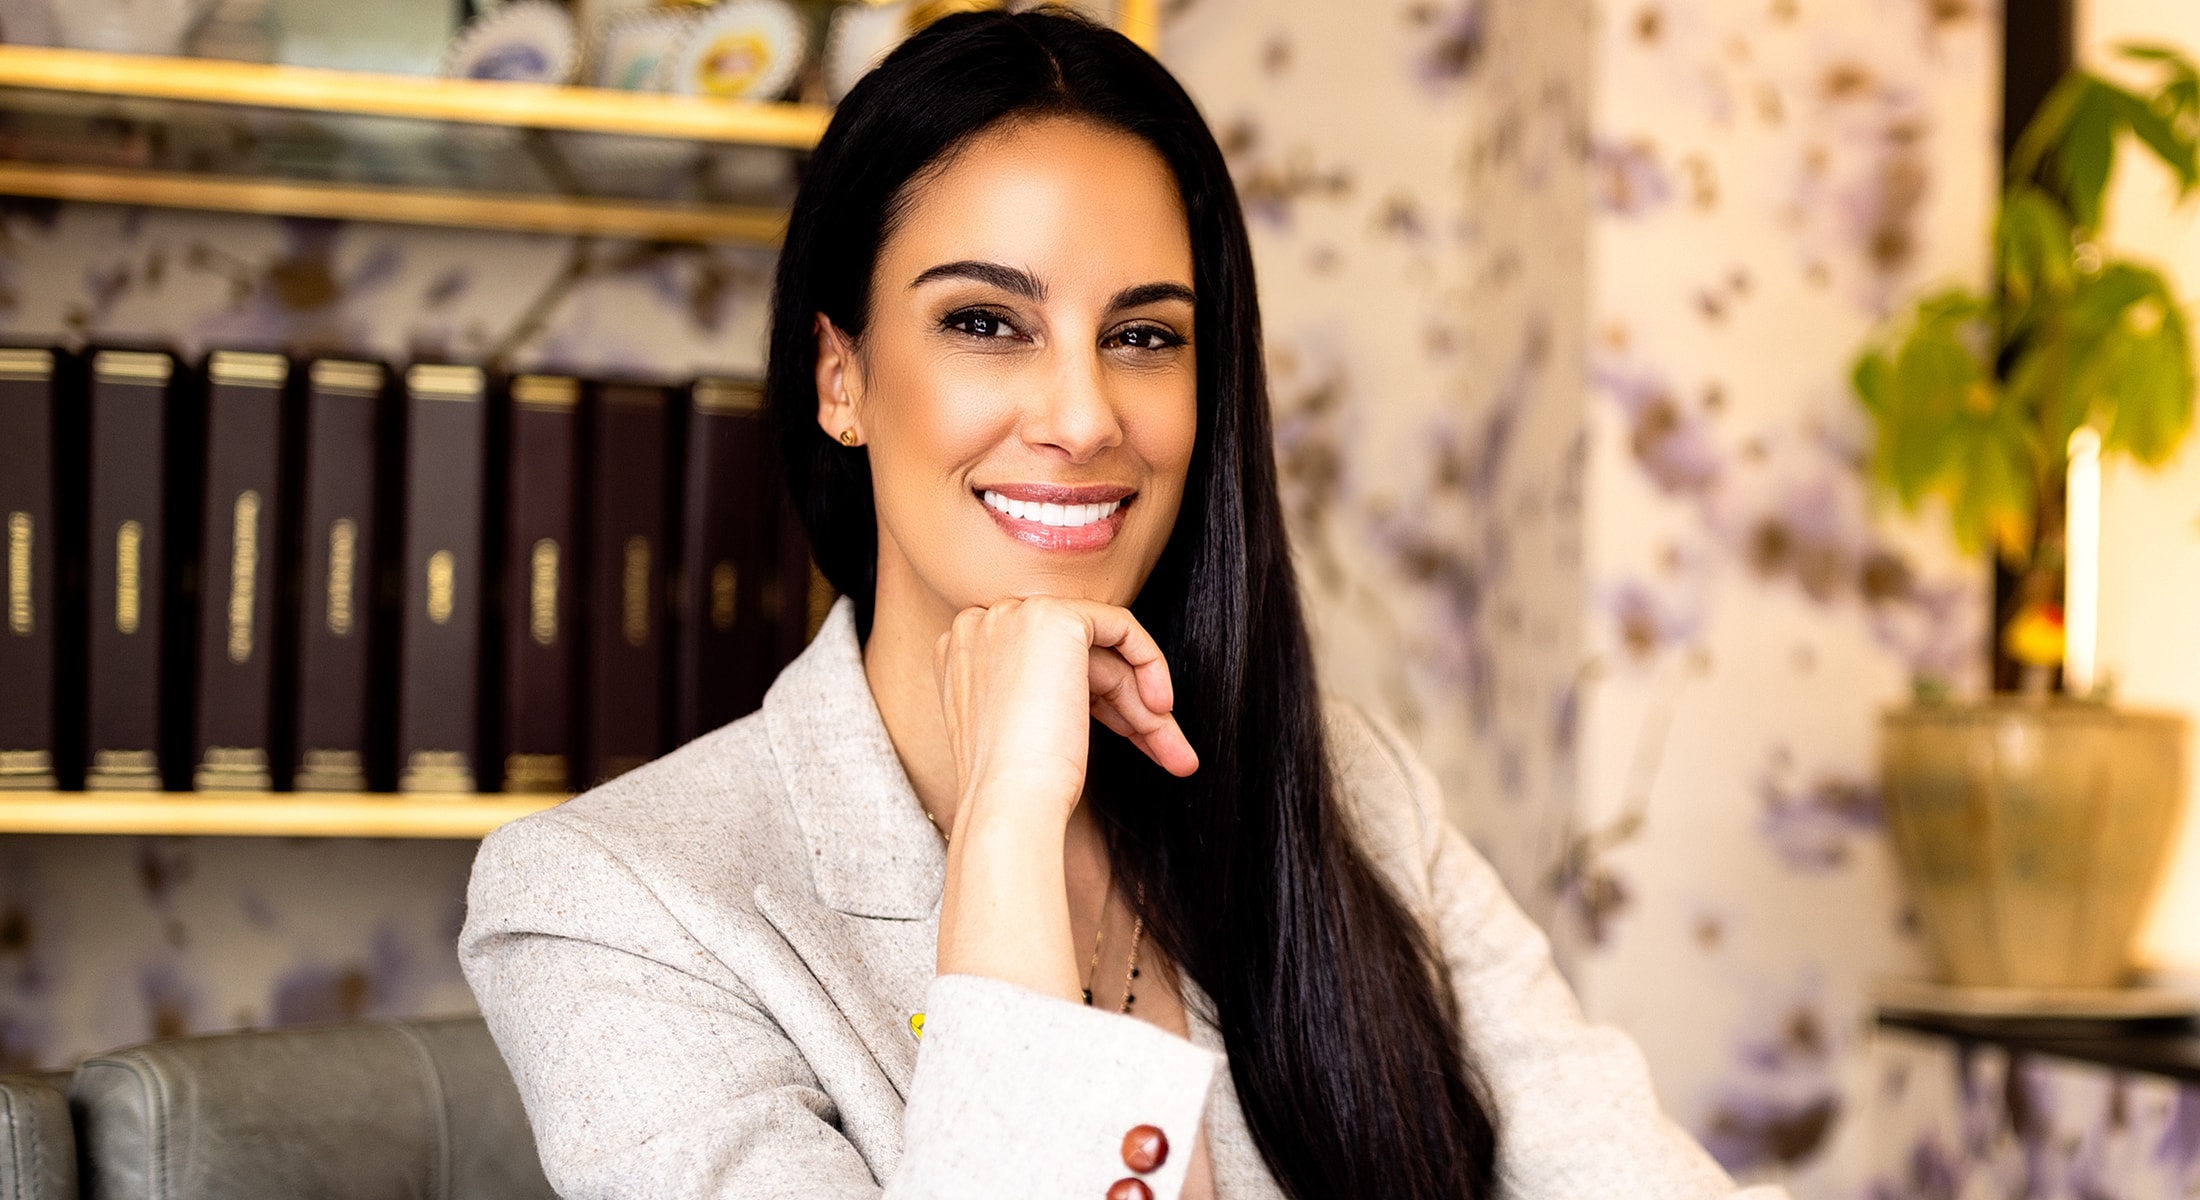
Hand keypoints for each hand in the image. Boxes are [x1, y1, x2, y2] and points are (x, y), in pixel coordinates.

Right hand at [933, 597, 1197, 828]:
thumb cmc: (1012, 788)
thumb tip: (1098, 693)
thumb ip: (1040, 694)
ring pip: (1100, 651)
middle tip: (1169, 754)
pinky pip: (1120, 626)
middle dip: (1125, 706)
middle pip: (1074, 659)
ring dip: (1142, 704)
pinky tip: (1162, 709)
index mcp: (962, 653)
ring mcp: (1012, 616)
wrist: (1008, 801)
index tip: (1126, 739)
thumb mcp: (1019, 729)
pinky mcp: (1054, 618)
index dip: (1091, 699)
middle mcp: (980, 625)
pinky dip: (1149, 663)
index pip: (1042, 664)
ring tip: (1178, 755)